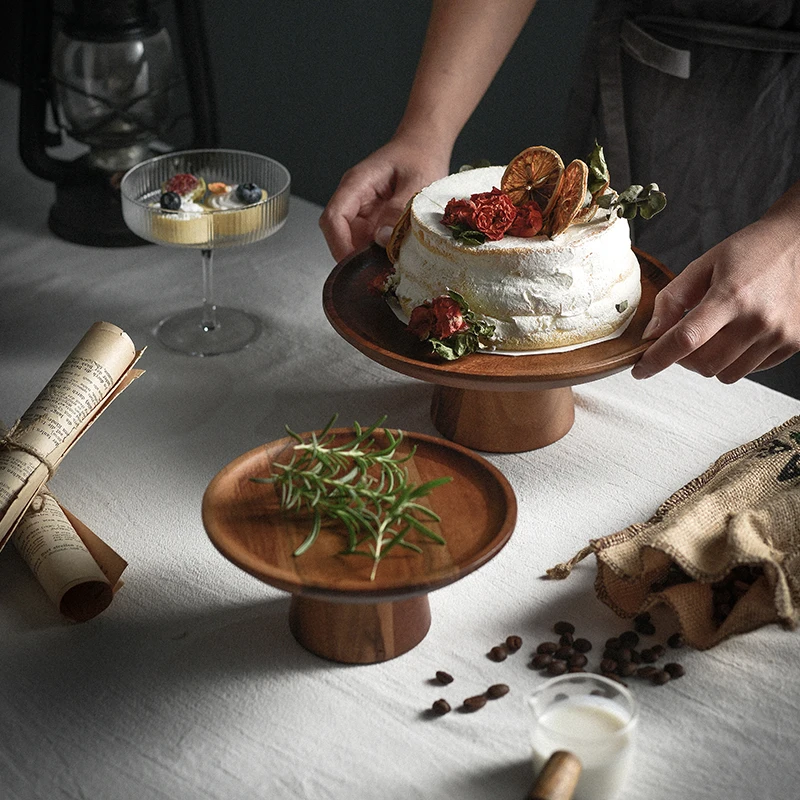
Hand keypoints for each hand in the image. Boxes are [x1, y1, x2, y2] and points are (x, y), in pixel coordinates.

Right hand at [319, 137, 449, 261]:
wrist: (425, 147)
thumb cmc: (420, 156)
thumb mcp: (417, 181)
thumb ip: (399, 209)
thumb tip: (383, 238)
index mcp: (356, 184)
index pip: (333, 218)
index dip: (339, 244)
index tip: (355, 265)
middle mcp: (354, 200)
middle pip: (338, 235)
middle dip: (354, 256)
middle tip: (377, 274)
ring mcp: (362, 212)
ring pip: (352, 242)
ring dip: (367, 257)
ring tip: (388, 269)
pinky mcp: (373, 222)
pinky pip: (368, 243)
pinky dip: (378, 254)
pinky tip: (394, 260)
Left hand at [632, 212, 799, 383]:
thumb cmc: (750, 252)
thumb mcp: (703, 265)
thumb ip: (672, 300)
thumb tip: (651, 335)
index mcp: (732, 295)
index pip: (686, 339)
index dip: (657, 359)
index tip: (640, 370)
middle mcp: (759, 319)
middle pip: (703, 364)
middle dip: (682, 359)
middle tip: (682, 339)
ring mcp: (780, 335)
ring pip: (725, 374)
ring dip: (709, 361)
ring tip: (714, 334)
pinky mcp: (793, 343)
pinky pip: (750, 370)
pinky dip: (734, 360)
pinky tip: (737, 334)